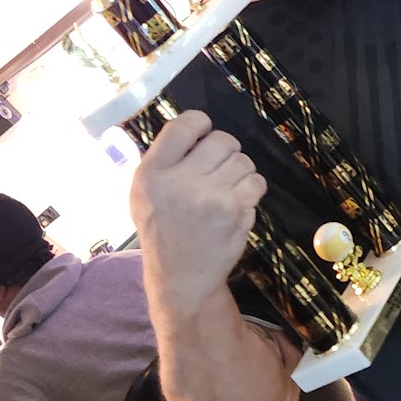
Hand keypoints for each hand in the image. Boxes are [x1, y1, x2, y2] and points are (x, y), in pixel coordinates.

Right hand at [130, 110, 265, 315]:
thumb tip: (196, 127)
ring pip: (243, 160)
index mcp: (152, 173)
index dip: (200, 124)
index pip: (184, 125)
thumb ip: (164, 160)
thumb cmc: (163, 229)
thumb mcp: (143, 193)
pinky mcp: (235, 212)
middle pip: (222, 139)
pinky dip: (251, 189)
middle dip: (225, 151)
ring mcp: (210, 197)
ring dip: (239, 171)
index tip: (202, 137)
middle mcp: (179, 182)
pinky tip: (236, 203)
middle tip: (218, 169)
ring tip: (226, 189)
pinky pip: (256, 181)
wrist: (181, 277)